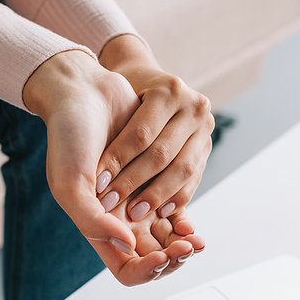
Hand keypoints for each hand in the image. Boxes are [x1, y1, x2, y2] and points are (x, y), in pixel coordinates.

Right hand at [23, 49, 203, 284]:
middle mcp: (118, 220)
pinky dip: (183, 218)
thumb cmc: (68, 137)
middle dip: (173, 258)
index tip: (163, 257)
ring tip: (193, 237)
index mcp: (97, 228)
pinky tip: (190, 220)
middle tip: (188, 247)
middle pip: (153, 259)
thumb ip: (93, 222)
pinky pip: (174, 208)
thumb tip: (129, 246)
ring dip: (180, 241)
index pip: (128, 271)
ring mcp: (137, 201)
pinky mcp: (154, 179)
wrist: (83, 92)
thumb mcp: (71, 183)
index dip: (147, 271)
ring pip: (166, 237)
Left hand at [97, 35, 213, 221]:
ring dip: (157, 195)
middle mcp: (193, 107)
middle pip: (162, 154)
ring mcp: (205, 128)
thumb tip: (91, 170)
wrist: (155, 87)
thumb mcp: (118, 98)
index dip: (118, 161)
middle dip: (134, 183)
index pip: (141, 134)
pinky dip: (177, 197)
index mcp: (169, 91)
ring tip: (134, 212)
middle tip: (110, 203)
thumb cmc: (129, 95)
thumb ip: (112, 125)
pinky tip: (159, 212)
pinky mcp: (208, 147)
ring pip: (182, 169)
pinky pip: (194, 178)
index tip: (97, 183)